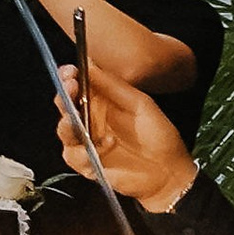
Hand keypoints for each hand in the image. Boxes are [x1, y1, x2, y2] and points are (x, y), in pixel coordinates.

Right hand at [57, 64, 196, 211]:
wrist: (170, 172)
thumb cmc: (159, 136)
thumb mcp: (140, 104)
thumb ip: (113, 85)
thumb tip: (88, 62)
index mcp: (100, 102)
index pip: (76, 86)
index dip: (69, 77)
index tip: (70, 71)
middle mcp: (89, 120)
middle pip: (65, 105)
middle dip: (64, 95)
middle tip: (70, 87)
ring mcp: (86, 143)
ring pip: (64, 131)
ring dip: (66, 124)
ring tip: (73, 119)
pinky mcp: (86, 165)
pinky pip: (74, 156)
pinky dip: (84, 151)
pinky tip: (106, 146)